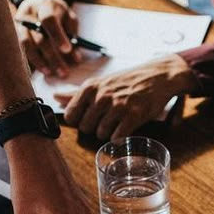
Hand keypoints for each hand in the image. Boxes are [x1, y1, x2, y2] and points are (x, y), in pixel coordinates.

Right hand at [15, 0, 78, 76]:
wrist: (37, 2)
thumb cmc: (57, 12)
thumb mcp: (68, 17)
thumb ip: (72, 34)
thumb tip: (75, 57)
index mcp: (45, 5)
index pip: (48, 20)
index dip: (57, 35)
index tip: (67, 50)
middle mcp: (29, 14)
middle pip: (39, 37)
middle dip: (52, 56)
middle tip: (64, 72)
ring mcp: (19, 24)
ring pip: (27, 45)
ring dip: (40, 62)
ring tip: (51, 73)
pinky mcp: (14, 33)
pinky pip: (21, 49)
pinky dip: (32, 61)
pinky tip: (42, 70)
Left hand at [63, 54, 196, 140]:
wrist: (157, 76)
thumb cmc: (126, 81)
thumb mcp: (99, 84)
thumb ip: (76, 93)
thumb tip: (55, 97)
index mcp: (90, 88)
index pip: (70, 116)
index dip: (79, 120)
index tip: (90, 116)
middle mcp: (101, 96)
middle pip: (85, 128)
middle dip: (94, 128)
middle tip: (107, 119)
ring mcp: (117, 106)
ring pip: (100, 134)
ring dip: (108, 133)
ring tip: (118, 122)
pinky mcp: (133, 116)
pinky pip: (116, 137)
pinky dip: (119, 137)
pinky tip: (125, 127)